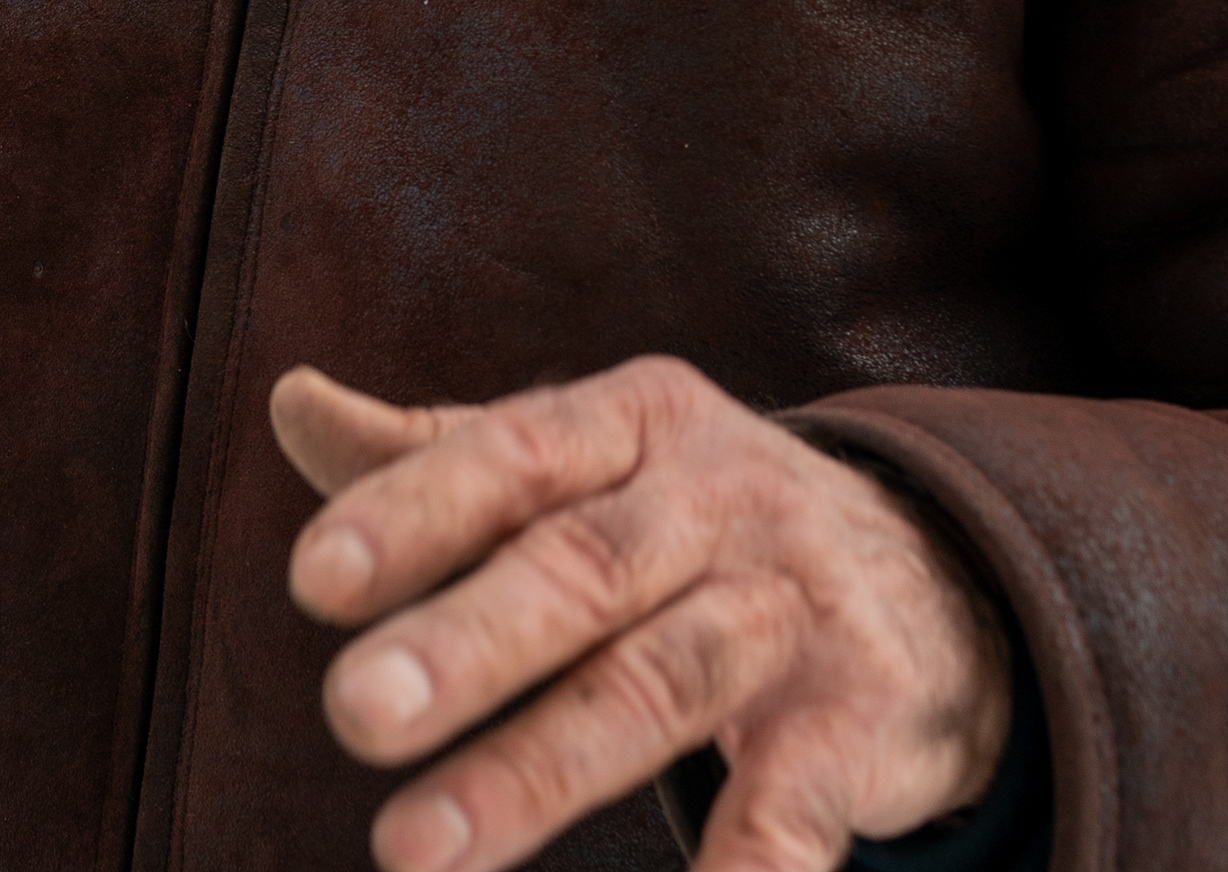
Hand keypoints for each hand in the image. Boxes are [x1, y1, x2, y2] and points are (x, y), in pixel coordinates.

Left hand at [272, 357, 1009, 871]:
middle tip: (350, 713)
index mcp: (630, 422)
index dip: (412, 512)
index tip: (310, 579)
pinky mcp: (862, 721)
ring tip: (412, 852)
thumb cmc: (688, 518)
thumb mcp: (581, 461)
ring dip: (535, 772)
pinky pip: (798, 799)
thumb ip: (437, 452)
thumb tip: (292, 401)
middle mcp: (716, 502)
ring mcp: (795, 609)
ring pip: (658, 686)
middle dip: (465, 644)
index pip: (509, 457)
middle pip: (582, 571)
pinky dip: (750, 860)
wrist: (935, 574)